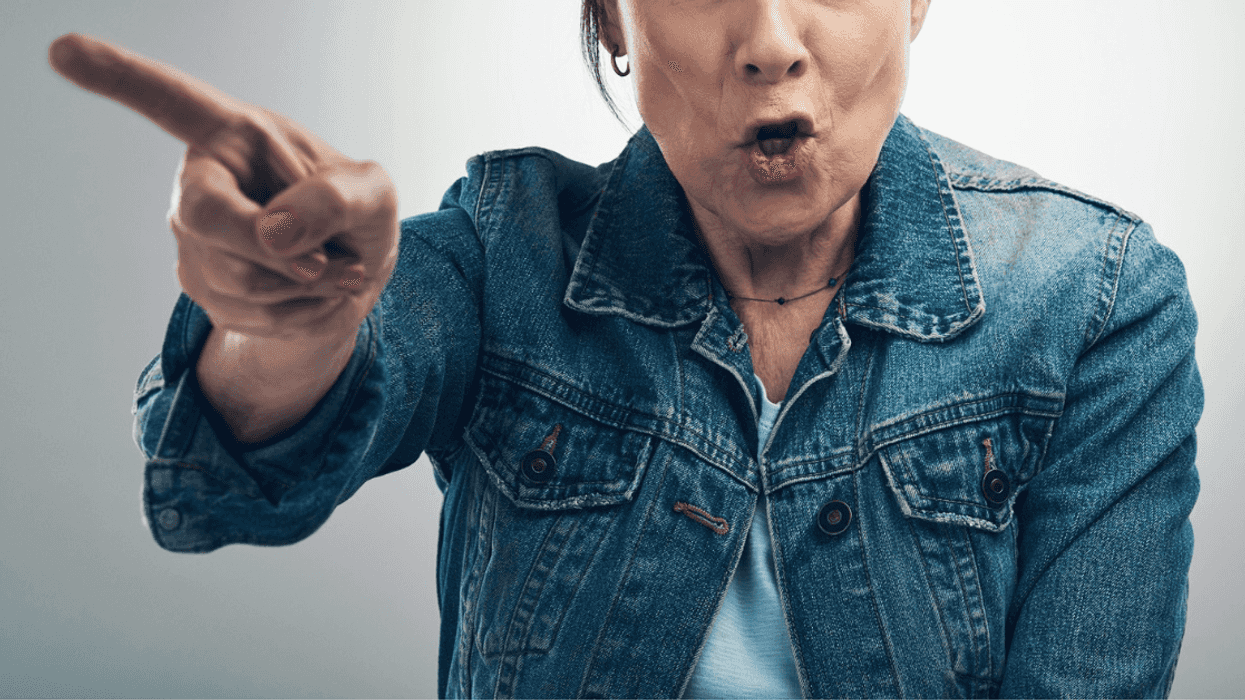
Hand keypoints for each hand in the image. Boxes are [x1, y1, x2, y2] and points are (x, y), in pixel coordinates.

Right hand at [48, 33, 398, 341]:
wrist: (352, 274)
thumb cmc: (356, 214)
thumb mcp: (373, 193)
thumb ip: (337, 200)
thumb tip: (275, 233)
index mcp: (233, 134)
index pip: (170, 101)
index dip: (116, 75)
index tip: (62, 47)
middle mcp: (199, 182)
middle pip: (211, 221)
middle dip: (282, 255)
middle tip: (339, 265)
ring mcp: (193, 239)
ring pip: (239, 279)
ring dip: (307, 288)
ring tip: (336, 271)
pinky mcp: (203, 288)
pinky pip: (254, 315)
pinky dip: (304, 312)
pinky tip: (315, 293)